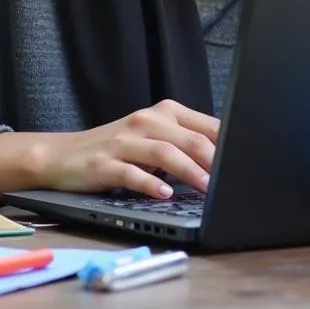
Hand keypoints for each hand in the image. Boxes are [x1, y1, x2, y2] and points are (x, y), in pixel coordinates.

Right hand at [0, 100, 219, 201]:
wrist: (64, 155)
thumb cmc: (118, 149)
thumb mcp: (154, 138)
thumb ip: (186, 143)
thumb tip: (227, 161)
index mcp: (165, 113)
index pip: (206, 125)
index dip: (228, 146)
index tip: (246, 163)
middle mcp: (146, 121)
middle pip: (189, 139)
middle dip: (214, 161)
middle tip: (231, 180)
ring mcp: (124, 141)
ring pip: (164, 153)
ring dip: (189, 172)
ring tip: (206, 189)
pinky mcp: (105, 164)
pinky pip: (132, 173)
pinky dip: (150, 184)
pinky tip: (164, 195)